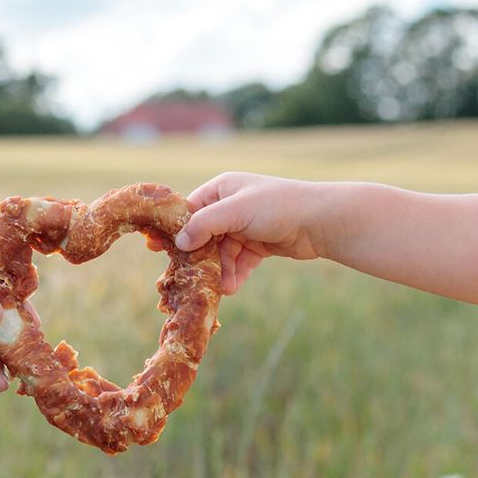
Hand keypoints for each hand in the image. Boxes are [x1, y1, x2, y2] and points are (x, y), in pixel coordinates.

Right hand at [175, 174, 327, 293]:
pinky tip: (233, 287)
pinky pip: (238, 263)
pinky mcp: (257, 245)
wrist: (321, 221)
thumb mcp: (236, 211)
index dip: (173, 231)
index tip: (156, 249)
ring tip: (221, 288)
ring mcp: (243, 227)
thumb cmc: (278, 206)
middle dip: (198, 259)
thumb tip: (181, 243)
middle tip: (186, 279)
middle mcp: (230, 207)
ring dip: (219, 272)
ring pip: (220, 254)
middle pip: (203, 237)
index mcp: (221, 190)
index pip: (188, 211)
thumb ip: (205, 225)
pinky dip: (235, 275)